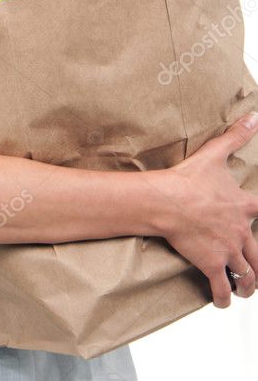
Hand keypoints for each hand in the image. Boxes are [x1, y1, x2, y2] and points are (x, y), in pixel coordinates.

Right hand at [155, 113, 257, 308]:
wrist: (167, 200)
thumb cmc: (188, 179)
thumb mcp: (215, 154)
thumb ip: (236, 135)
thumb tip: (254, 116)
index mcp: (244, 206)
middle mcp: (241, 231)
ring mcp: (228, 250)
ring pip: (248, 275)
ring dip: (248, 284)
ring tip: (245, 288)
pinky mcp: (212, 264)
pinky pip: (223, 288)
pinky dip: (224, 297)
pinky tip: (222, 300)